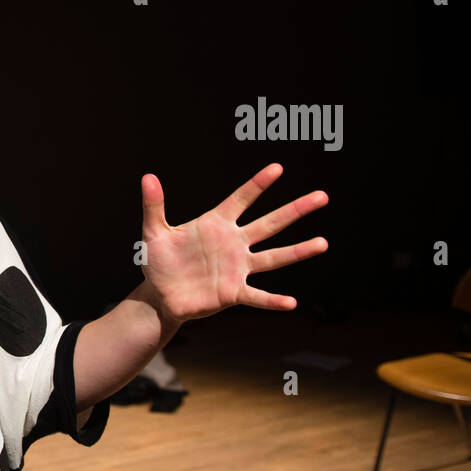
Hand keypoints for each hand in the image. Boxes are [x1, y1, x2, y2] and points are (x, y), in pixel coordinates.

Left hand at [137, 163, 327, 323]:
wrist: (160, 295)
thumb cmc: (160, 261)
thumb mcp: (154, 232)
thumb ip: (154, 206)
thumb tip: (148, 177)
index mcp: (216, 224)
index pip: (241, 199)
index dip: (257, 184)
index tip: (277, 168)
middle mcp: (233, 243)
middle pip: (269, 223)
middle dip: (295, 210)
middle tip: (322, 196)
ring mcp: (237, 268)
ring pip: (273, 257)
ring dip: (298, 251)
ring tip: (323, 243)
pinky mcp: (233, 292)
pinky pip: (257, 296)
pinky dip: (273, 301)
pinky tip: (291, 303)